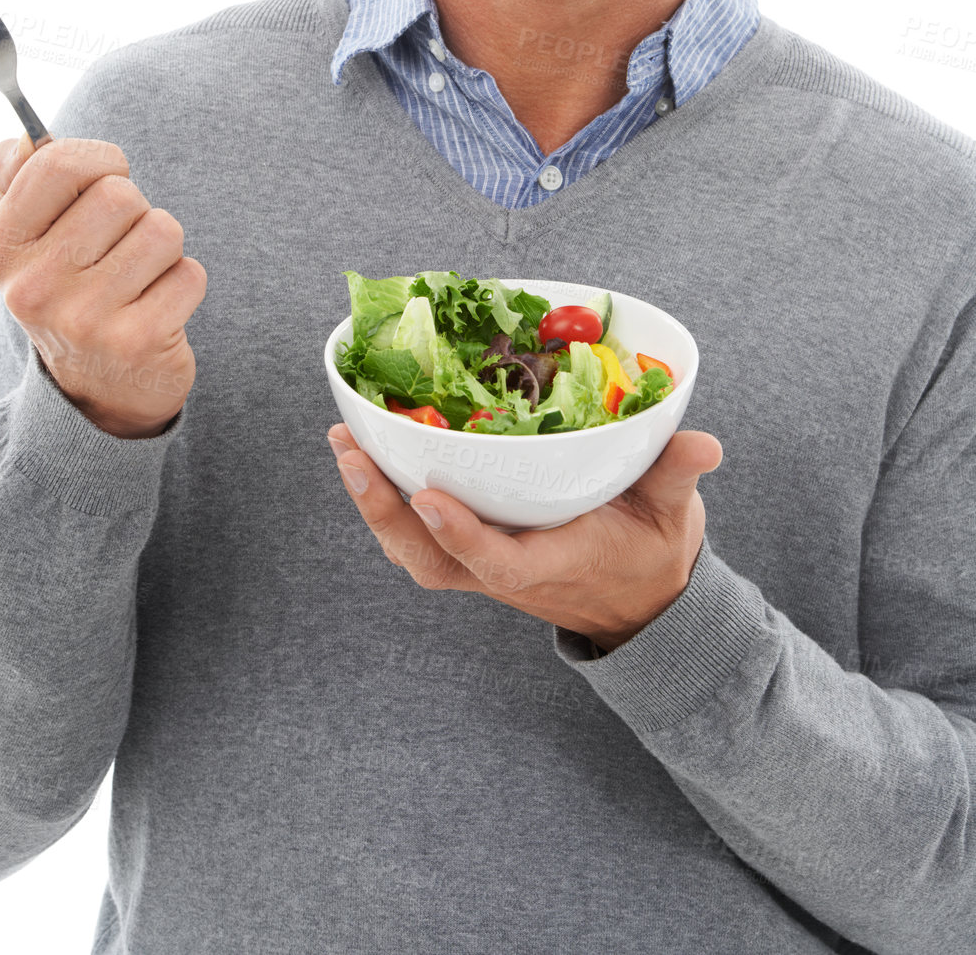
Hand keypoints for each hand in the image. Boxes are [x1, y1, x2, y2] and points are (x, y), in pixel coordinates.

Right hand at [0, 134, 206, 437]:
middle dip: (134, 212)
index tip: (104, 181)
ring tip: (139, 278)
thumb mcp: (27, 241)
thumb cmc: (68, 291)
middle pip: (119, 194)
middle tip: (119, 249)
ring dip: (163, 248)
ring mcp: (83, 318)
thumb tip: (24, 138)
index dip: (98, 161)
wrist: (96, 391)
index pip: (58, 162)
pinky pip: (190, 273)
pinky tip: (158, 307)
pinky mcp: (136, 342)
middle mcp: (32, 286)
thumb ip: (16, 180)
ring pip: (162, 229)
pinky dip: (184, 283)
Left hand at [325, 422, 722, 650]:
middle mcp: (506, 570)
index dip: (462, 534)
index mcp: (554, 562)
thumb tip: (704, 442)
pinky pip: (417, 537)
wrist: (640, 606)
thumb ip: (679, 476)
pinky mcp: (473, 552)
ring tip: (344, 444)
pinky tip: (364, 455)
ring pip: (414, 551)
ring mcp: (483, 566)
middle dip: (386, 513)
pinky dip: (386, 501)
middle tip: (351, 454)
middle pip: (431, 560)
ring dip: (373, 504)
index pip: (500, 560)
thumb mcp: (674, 514)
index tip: (430, 496)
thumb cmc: (653, 551)